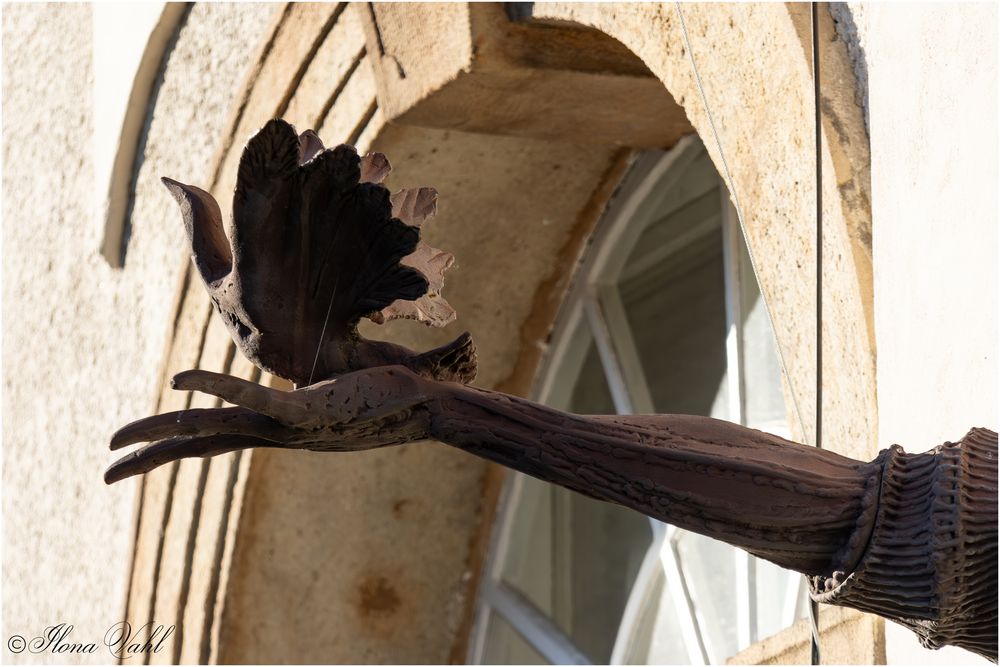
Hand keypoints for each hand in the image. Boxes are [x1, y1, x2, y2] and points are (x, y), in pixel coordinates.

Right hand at [105, 365, 435, 483]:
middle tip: (107, 472)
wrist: (433, 409)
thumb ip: (331, 385)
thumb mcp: (350, 393)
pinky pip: (252, 400)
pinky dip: (214, 387)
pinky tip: (179, 380)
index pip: (219, 440)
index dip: (178, 446)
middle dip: (152, 458)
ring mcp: (290, 426)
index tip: (145, 453)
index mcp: (283, 430)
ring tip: (117, 442)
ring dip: (162, 432)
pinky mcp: (307, 412)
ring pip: (212, 431)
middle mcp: (279, 434)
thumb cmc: (398, 398)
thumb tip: (337, 369)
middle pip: (202, 447)